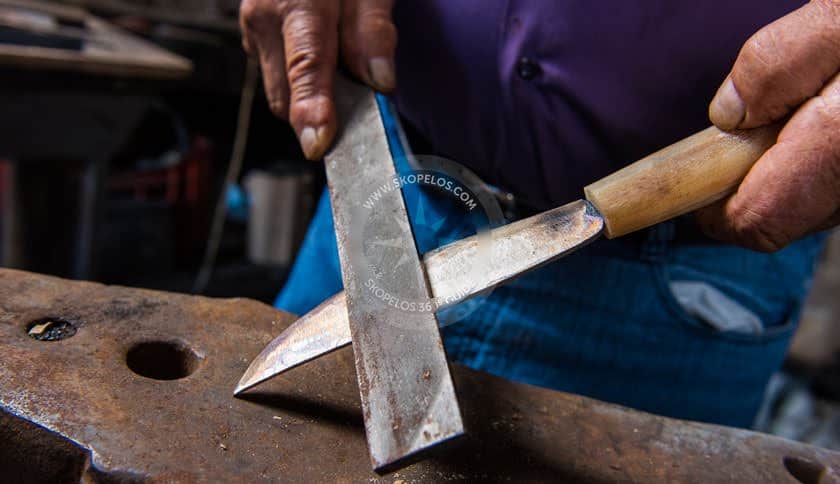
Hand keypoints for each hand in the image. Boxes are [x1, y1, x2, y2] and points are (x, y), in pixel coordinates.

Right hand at [240, 0, 396, 158]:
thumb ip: (373, 29)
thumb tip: (381, 82)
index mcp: (295, 3)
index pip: (306, 67)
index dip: (313, 109)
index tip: (319, 142)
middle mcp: (263, 18)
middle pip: (285, 95)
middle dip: (319, 109)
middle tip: (359, 106)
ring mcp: (252, 27)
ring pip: (279, 89)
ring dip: (309, 94)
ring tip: (342, 67)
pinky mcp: (253, 33)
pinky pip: (276, 71)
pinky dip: (301, 78)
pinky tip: (325, 55)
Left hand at [697, 0, 839, 251]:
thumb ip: (782, 62)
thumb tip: (727, 114)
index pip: (757, 220)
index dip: (712, 210)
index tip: (688, 185)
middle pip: (783, 219)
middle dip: (746, 187)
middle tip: (744, 133)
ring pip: (814, 207)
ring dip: (786, 173)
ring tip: (800, 111)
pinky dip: (820, 165)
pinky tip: (829, 118)